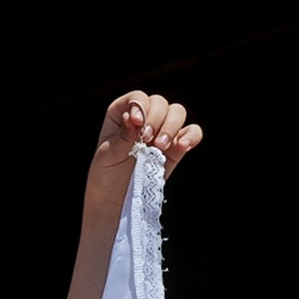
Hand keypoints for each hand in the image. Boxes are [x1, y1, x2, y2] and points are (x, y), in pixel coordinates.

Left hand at [85, 90, 201, 214]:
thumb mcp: (108, 155)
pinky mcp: (176, 148)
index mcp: (122, 113)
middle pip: (160, 102)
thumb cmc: (106, 175)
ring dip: (171, 126)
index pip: (138, 97)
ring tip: (159, 147)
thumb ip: (123, 136)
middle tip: (147, 139)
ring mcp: (162, 131)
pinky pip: (192, 132)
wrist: (115, 200)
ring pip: (177, 113)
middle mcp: (144, 118)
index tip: (136, 122)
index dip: (140, 106)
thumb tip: (134, 117)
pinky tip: (182, 146)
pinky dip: (191, 136)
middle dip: (156, 118)